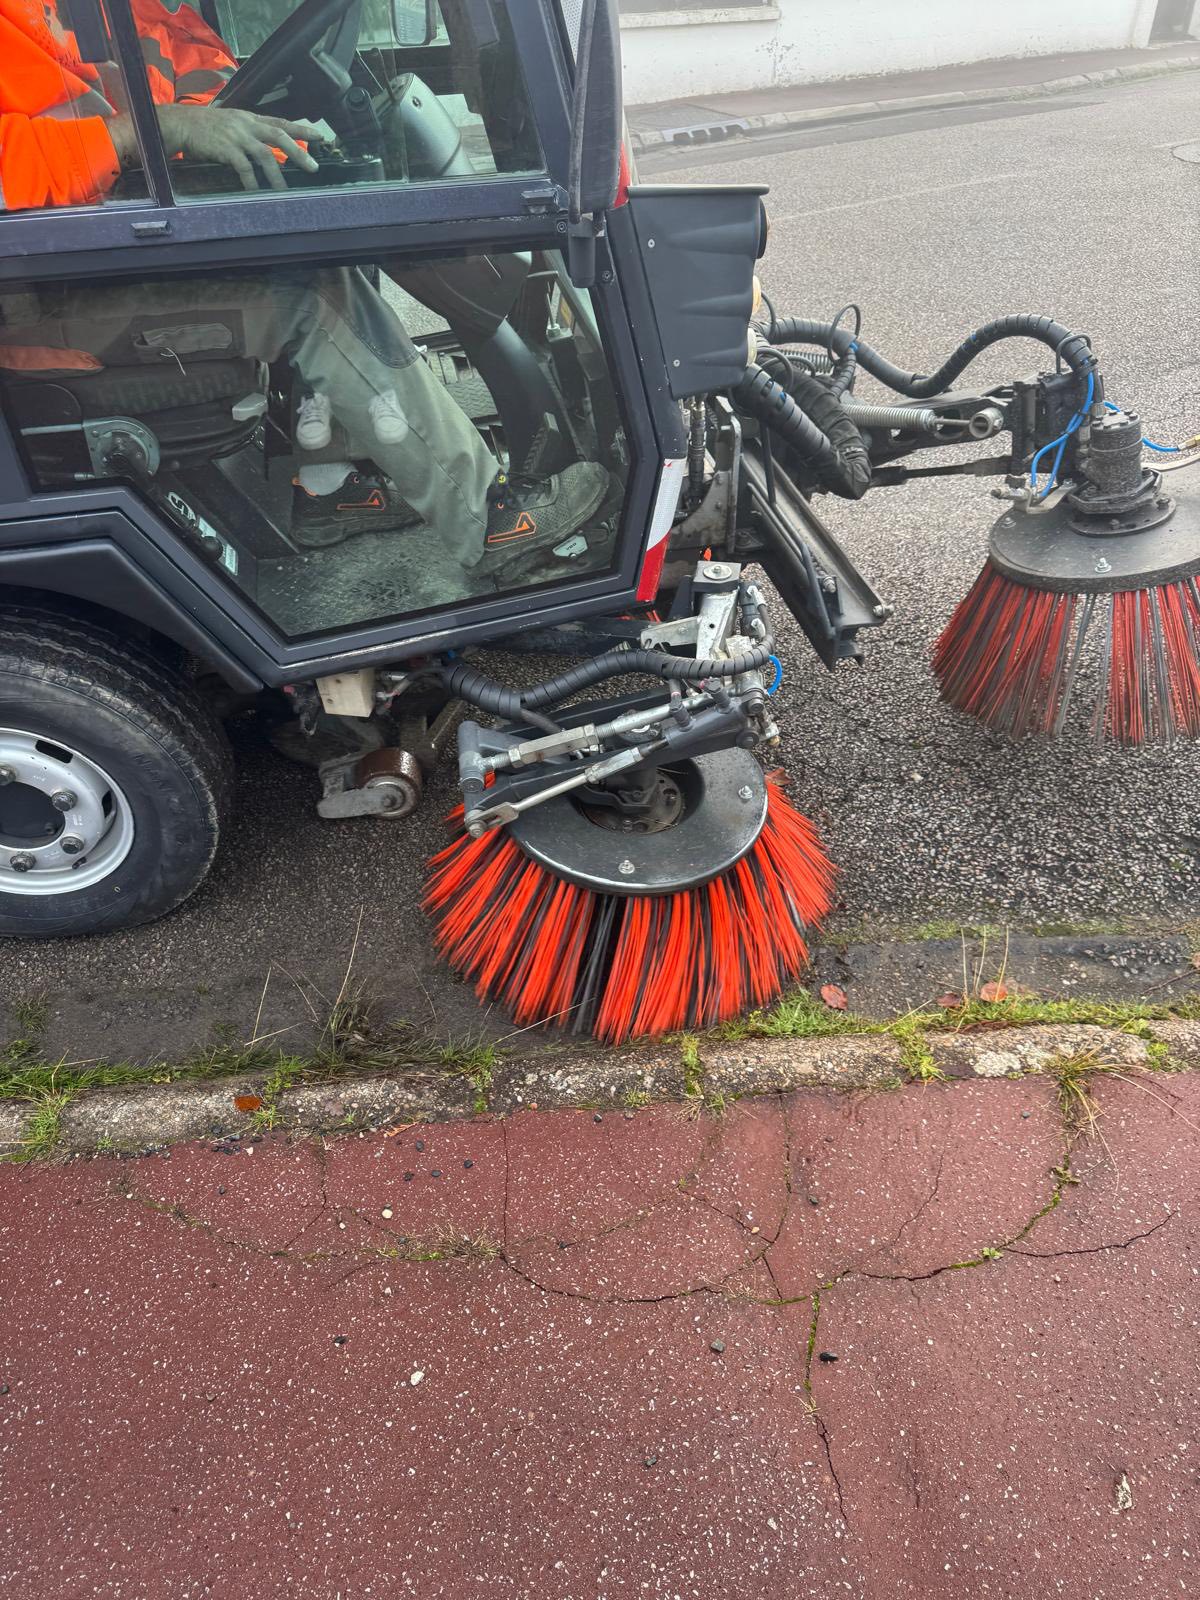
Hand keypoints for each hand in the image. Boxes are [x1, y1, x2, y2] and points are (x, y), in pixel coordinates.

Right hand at [147, 105, 322, 190]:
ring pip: (266, 155)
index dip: (300, 128)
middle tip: (313, 167)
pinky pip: (245, 168)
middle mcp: (246, 124)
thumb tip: (266, 151)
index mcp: (249, 118)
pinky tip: (257, 193)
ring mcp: (237, 136)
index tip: (318, 136)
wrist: (180, 124)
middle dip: (298, 151)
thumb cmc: (204, 127)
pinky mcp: (226, 148)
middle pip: (279, 136)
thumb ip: (248, 133)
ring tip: (285, 191)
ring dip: (277, 175)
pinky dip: (252, 182)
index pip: (280, 121)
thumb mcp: (230, 124)